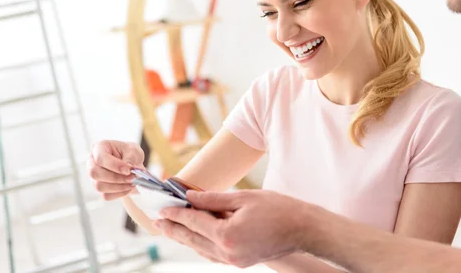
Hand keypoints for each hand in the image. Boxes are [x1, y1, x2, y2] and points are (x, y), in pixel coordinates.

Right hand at [87, 140, 144, 199]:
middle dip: (116, 178)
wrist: (132, 165)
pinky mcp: (99, 188)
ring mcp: (94, 177)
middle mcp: (92, 162)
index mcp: (99, 148)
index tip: (128, 170)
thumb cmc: (130, 154)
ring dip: (119, 186)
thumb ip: (130, 158)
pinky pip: (105, 195)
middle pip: (95, 173)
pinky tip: (128, 187)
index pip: (100, 158)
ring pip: (99, 186)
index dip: (114, 165)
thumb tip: (129, 168)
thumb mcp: (133, 150)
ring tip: (133, 182)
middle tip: (132, 177)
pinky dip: (119, 193)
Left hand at [154, 190, 309, 267]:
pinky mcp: (240, 262)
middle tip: (158, 221)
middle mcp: (227, 251)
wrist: (302, 229)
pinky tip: (195, 237)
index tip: (163, 208)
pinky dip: (201, 244)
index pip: (194, 222)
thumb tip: (192, 198)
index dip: (177, 214)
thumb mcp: (244, 198)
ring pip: (201, 249)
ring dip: (186, 238)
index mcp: (227, 234)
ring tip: (171, 228)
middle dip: (174, 229)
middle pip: (193, 239)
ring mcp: (234, 260)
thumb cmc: (278, 209)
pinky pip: (213, 254)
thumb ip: (214, 199)